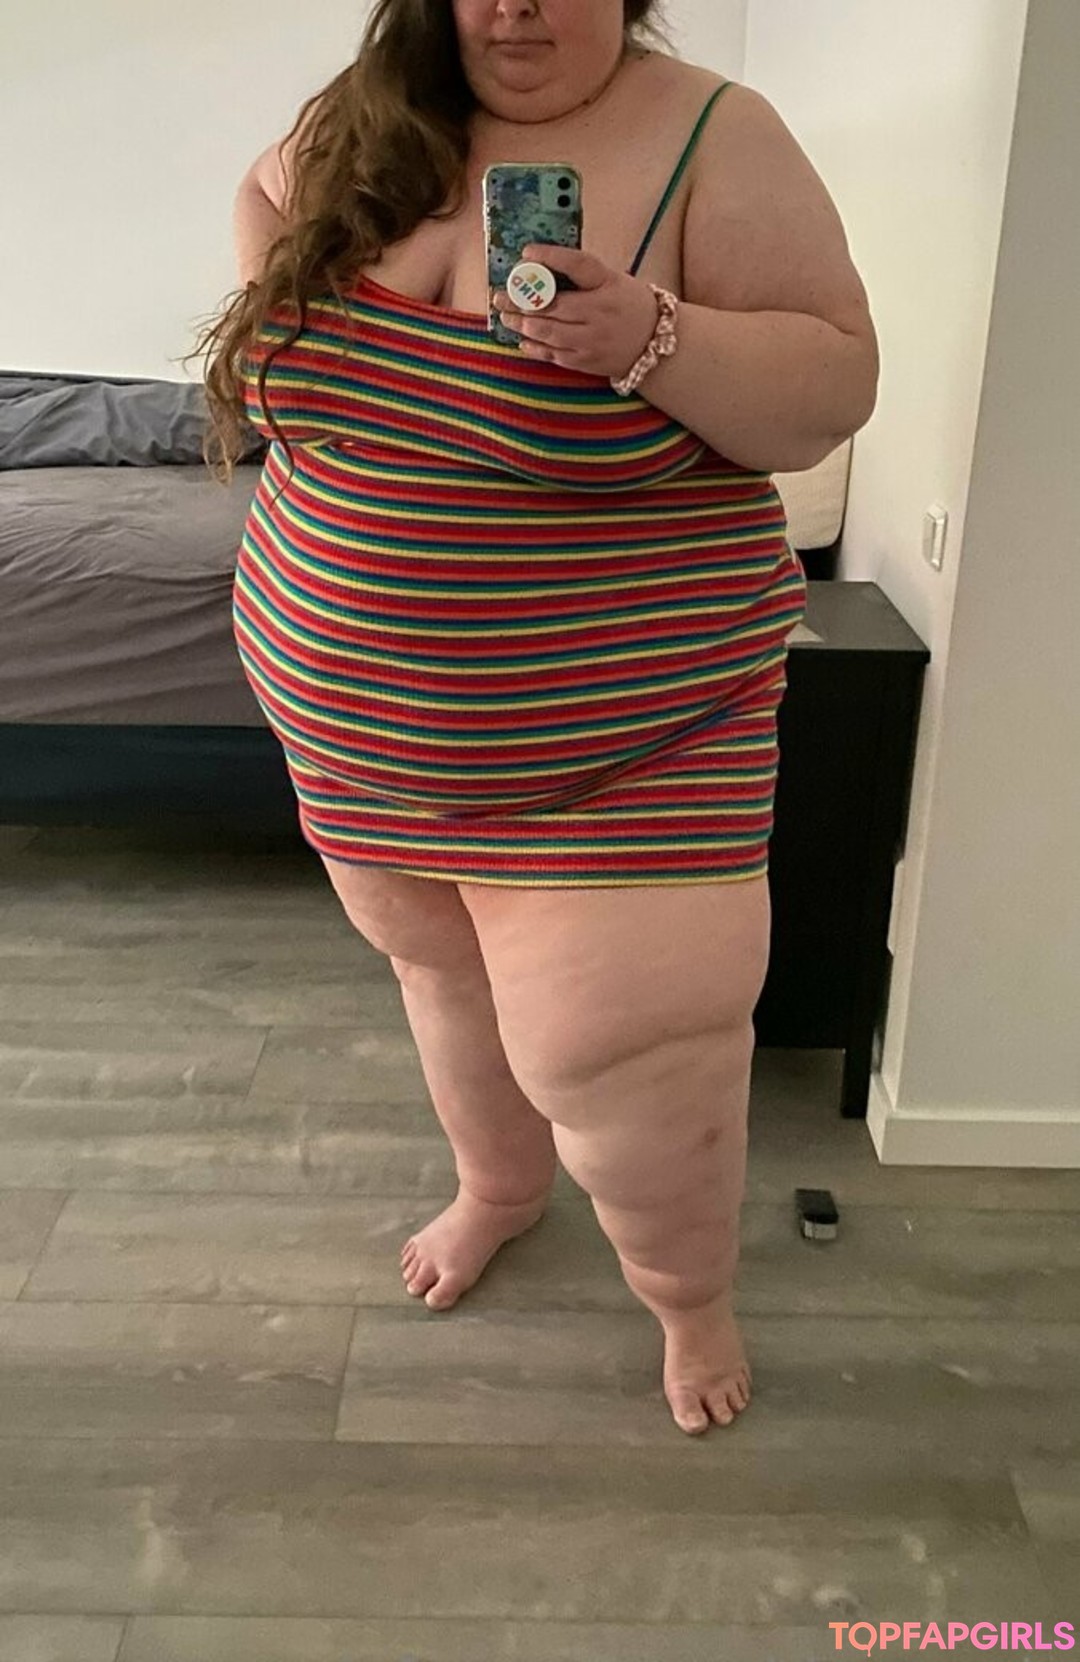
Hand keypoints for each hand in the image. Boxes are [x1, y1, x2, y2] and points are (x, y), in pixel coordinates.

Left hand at [494, 244, 658, 379]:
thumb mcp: (613, 281)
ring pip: (547, 331)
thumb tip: (540, 268)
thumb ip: (583, 276)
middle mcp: (600, 312)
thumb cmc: (629, 305)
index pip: (577, 264)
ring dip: (521, 324)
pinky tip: (521, 338)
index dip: (550, 256)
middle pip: (553, 304)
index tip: (527, 252)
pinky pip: (553, 354)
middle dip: (521, 299)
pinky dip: (533, 346)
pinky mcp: (585, 362)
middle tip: (501, 294)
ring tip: (505, 316)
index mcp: (608, 284)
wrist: (654, 344)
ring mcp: (591, 340)